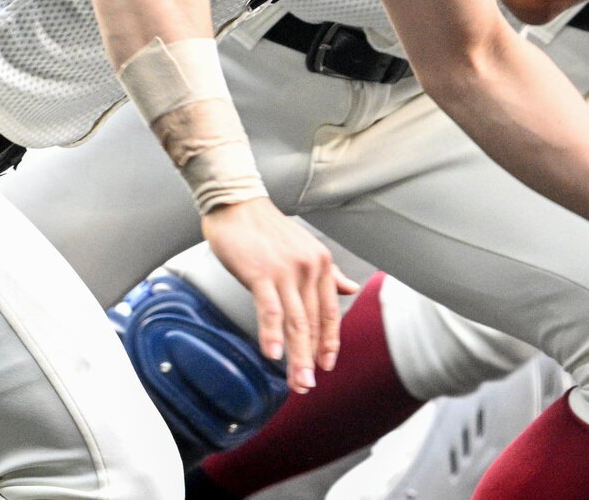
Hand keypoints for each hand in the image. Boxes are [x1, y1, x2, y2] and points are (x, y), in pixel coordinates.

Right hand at [201, 198, 356, 391]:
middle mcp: (309, 268)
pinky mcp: (261, 273)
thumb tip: (352, 289)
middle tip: (308, 385)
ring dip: (297, 355)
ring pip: (296, 321)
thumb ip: (329, 272)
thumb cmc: (267, 231)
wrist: (237, 204)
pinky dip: (272, 334)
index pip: (330, 311)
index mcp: (321, 264)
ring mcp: (286, 271)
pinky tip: (273, 355)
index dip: (329, 341)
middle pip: (314, 322)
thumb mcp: (305, 250)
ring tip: (297, 381)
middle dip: (311, 357)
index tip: (327, 365)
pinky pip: (270, 309)